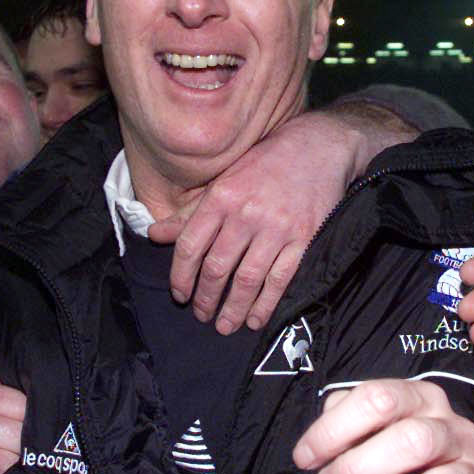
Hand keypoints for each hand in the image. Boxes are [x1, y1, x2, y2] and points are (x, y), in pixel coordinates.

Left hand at [148, 105, 387, 334]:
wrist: (319, 147)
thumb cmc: (265, 164)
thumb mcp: (223, 179)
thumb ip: (189, 212)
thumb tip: (154, 235)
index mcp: (221, 196)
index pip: (190, 245)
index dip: (181, 275)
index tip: (180, 295)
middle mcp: (246, 213)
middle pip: (217, 268)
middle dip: (206, 299)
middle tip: (202, 315)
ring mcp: (277, 228)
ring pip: (247, 280)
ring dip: (233, 308)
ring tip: (225, 325)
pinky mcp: (304, 238)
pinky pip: (280, 279)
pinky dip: (266, 304)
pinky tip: (256, 319)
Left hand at [292, 380, 473, 473]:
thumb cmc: (399, 465)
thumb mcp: (369, 435)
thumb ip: (343, 425)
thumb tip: (322, 435)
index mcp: (425, 400)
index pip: (380, 398)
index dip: (334, 430)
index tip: (305, 460)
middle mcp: (459, 431)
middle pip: (414, 440)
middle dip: (357, 470)